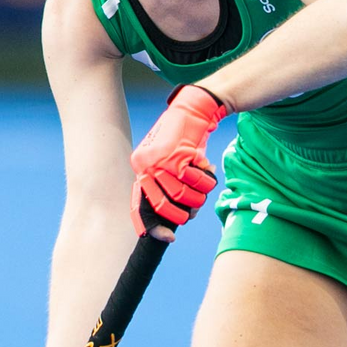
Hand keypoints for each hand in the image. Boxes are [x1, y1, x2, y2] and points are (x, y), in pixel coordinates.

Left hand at [130, 84, 229, 235]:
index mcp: (139, 168)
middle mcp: (143, 165)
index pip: (138, 204)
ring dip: (198, 194)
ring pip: (181, 195)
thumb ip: (171, 182)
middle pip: (162, 206)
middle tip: (193, 211)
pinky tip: (208, 169)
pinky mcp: (174, 155)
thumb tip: (183, 212)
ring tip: (205, 186)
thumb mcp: (172, 159)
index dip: (150, 225)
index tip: (166, 238)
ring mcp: (157, 161)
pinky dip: (205, 178)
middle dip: (181, 213)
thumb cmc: (186, 138)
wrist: (193, 108)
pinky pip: (193, 180)